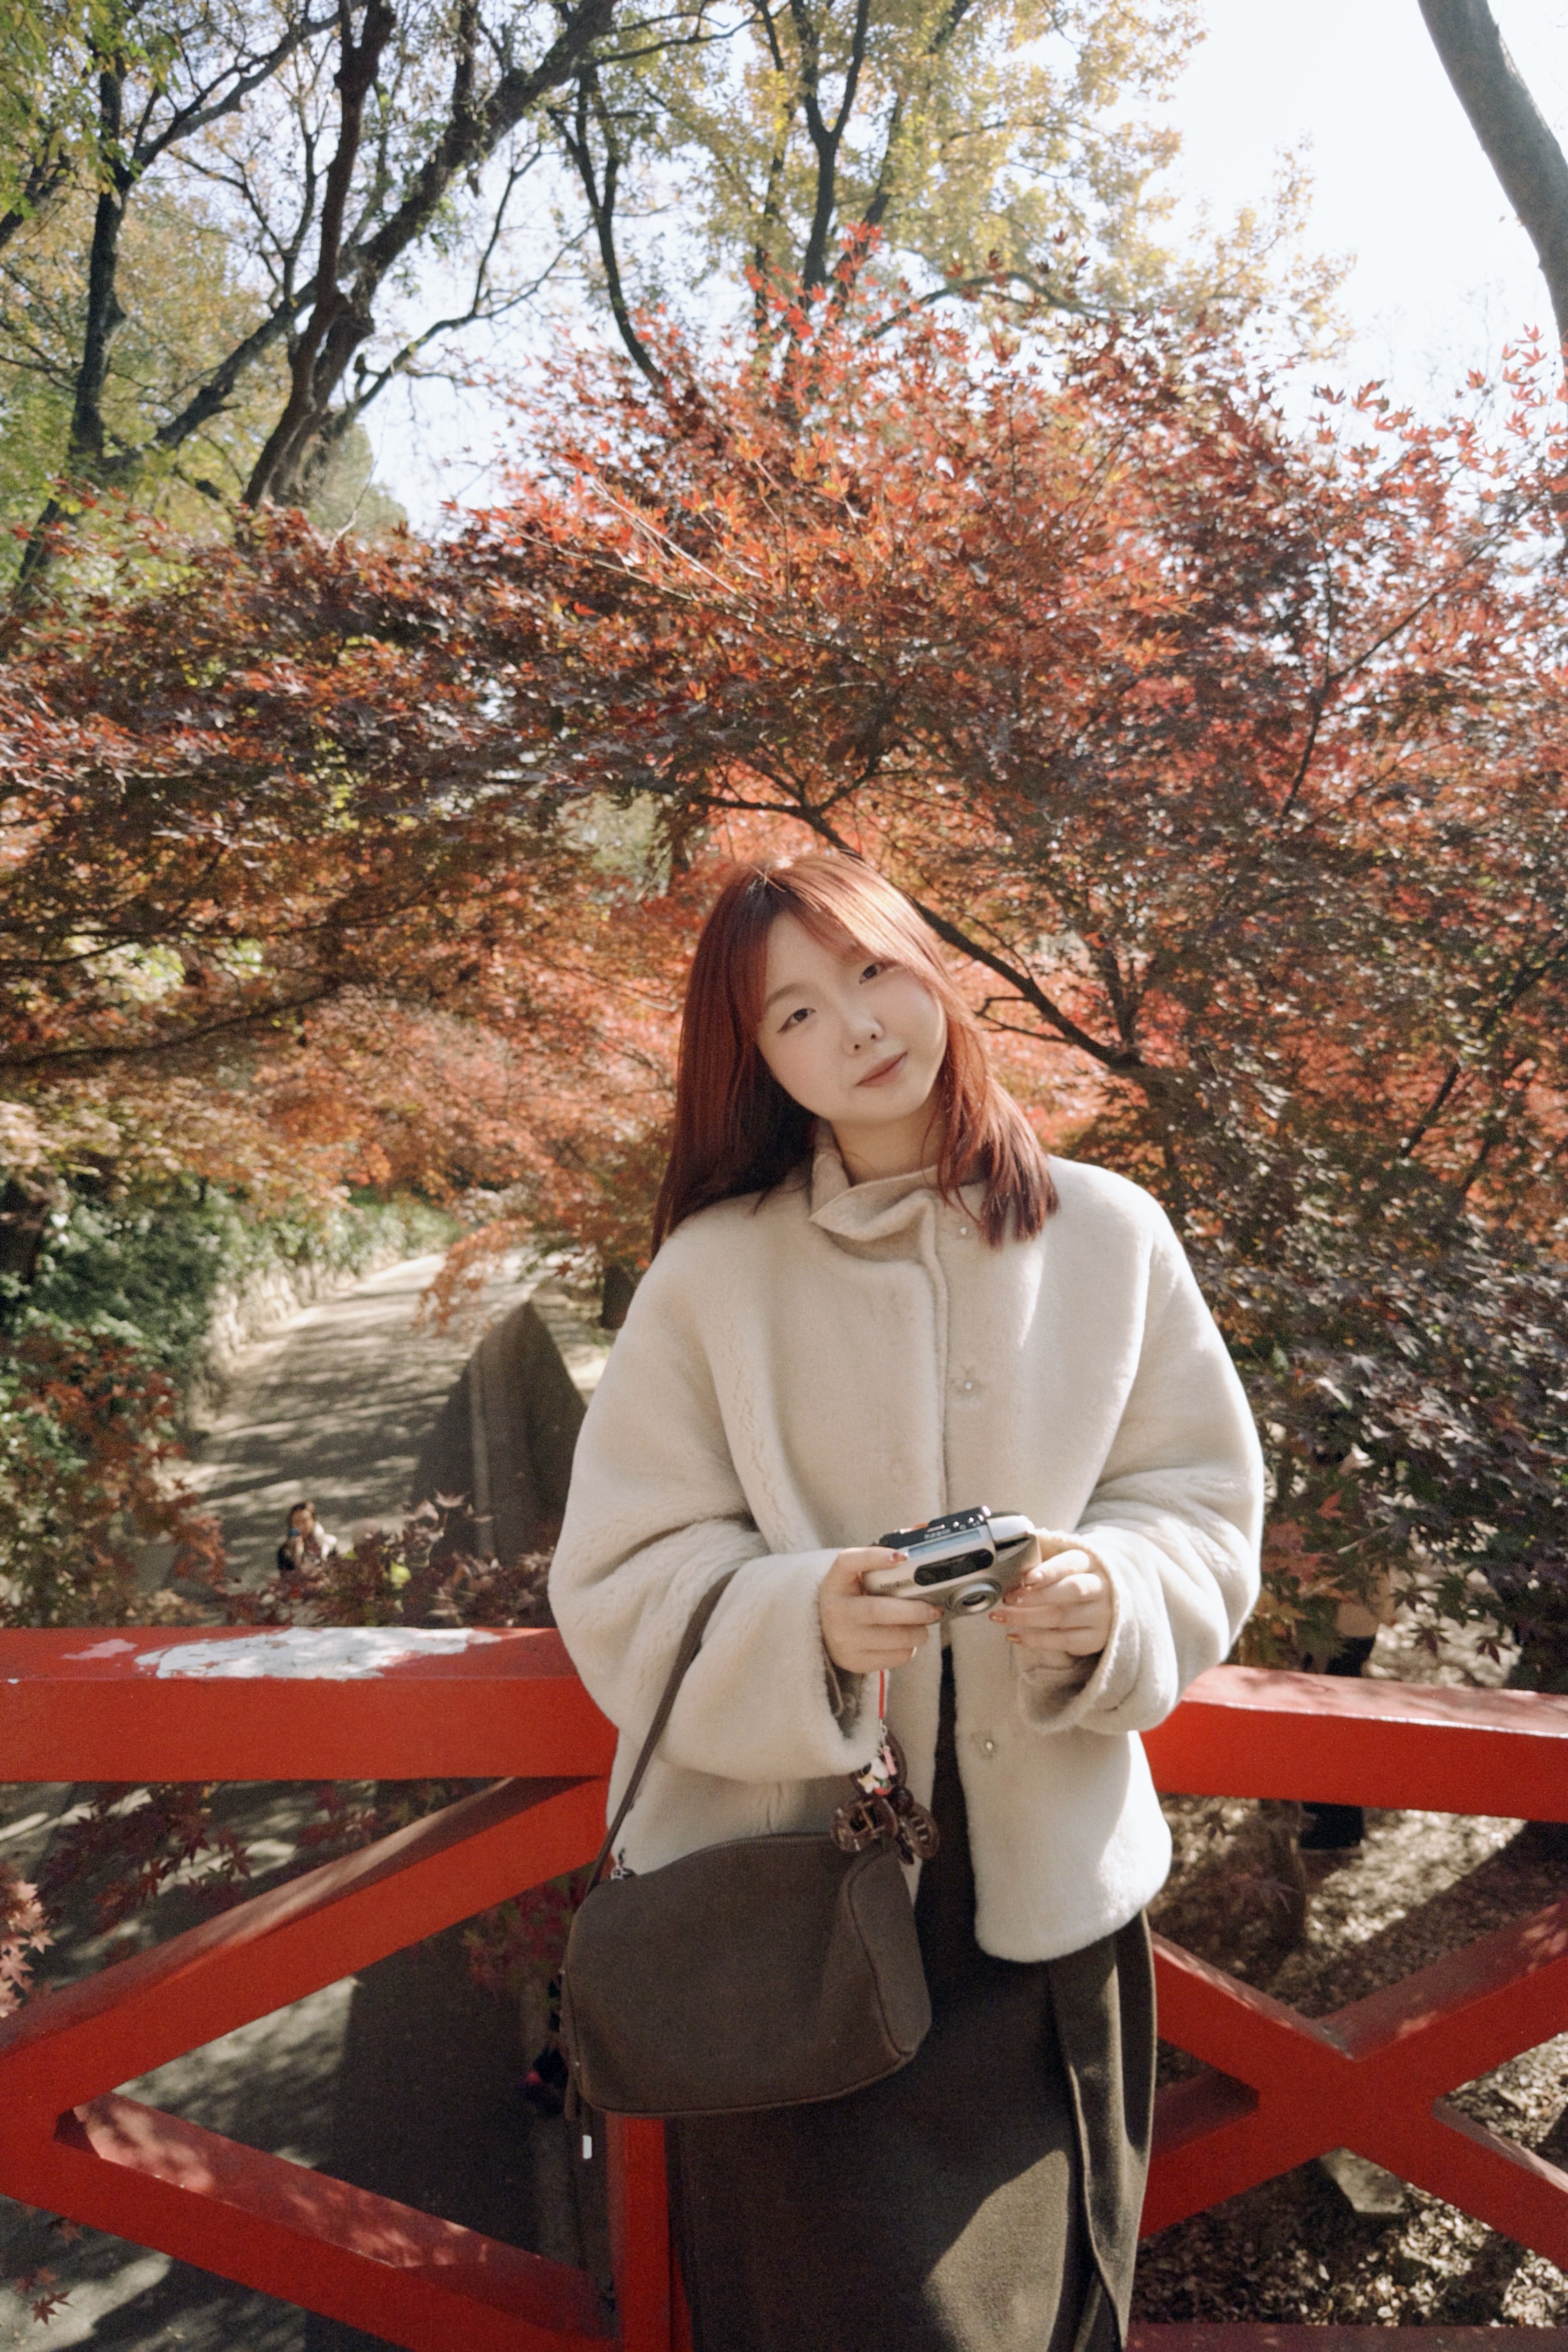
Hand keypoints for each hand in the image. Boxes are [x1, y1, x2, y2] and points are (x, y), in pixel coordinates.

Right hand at [819, 1548, 939, 1676]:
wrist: (827, 1634)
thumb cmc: (854, 1598)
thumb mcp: (859, 1577)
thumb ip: (886, 1556)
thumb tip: (924, 1527)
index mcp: (835, 1581)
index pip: (848, 1562)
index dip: (874, 1557)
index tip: (902, 1556)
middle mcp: (835, 1610)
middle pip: (878, 1609)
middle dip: (914, 1610)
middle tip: (934, 1609)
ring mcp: (843, 1638)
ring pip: (892, 1638)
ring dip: (918, 1632)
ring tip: (924, 1625)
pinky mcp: (855, 1661)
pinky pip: (893, 1657)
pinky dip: (909, 1649)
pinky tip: (907, 1640)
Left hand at [989, 1547, 1110, 1660]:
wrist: (1105, 1601)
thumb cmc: (1073, 1576)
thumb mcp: (1062, 1559)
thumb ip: (1040, 1553)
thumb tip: (1012, 1550)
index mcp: (1091, 1562)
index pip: (1071, 1563)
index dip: (1049, 1571)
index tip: (1026, 1578)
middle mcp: (1101, 1588)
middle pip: (1071, 1590)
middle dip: (1036, 1596)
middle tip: (1008, 1598)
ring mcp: (1101, 1615)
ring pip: (1062, 1617)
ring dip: (1026, 1618)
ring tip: (1000, 1616)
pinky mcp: (1095, 1638)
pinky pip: (1063, 1641)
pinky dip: (1036, 1640)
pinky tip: (1014, 1635)